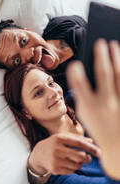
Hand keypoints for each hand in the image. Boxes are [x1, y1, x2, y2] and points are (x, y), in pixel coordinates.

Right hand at [28, 132, 99, 175]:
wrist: (39, 154)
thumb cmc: (55, 143)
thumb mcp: (63, 137)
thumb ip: (77, 138)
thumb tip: (91, 141)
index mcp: (60, 138)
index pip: (78, 143)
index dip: (90, 147)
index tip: (99, 152)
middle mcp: (57, 148)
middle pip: (80, 156)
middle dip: (87, 158)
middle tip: (87, 157)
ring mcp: (55, 160)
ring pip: (77, 165)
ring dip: (81, 163)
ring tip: (77, 160)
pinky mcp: (55, 169)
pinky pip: (72, 171)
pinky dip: (74, 168)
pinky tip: (69, 164)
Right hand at [67, 39, 119, 179]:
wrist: (119, 146)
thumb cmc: (98, 125)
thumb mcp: (85, 113)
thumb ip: (81, 94)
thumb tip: (79, 72)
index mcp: (90, 109)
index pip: (80, 88)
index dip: (76, 74)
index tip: (75, 63)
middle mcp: (107, 105)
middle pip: (104, 75)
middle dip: (101, 56)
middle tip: (100, 42)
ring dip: (116, 58)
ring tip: (114, 45)